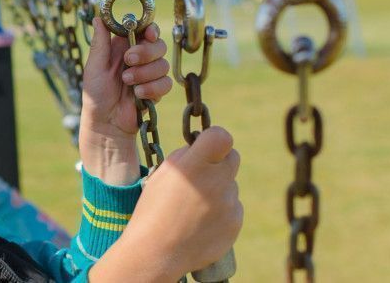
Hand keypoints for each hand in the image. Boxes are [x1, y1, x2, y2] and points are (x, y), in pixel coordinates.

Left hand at [78, 16, 169, 184]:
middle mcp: (139, 58)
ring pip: (164, 64)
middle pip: (158, 44)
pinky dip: (152, 88)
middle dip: (146, 52)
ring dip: (145, 73)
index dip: (150, 29)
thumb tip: (98, 16)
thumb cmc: (95, 95)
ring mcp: (149, 74)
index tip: (148, 34)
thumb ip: (100, 43)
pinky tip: (138, 94)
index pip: (144, 30)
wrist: (105, 123)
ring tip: (128, 83)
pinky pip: (166, 83)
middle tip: (128, 61)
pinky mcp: (157, 90)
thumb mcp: (94, 67)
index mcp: (124, 47)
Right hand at [122, 127, 242, 277]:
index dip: (215, 137)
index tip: (206, 146)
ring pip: (231, 185)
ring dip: (218, 190)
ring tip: (193, 209)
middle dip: (220, 162)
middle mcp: (216, 181)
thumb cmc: (153, 211)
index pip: (222, 136)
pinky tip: (201, 223)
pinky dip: (221, 212)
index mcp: (195, 165)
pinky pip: (233, 207)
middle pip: (233, 157)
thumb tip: (201, 148)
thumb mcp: (161, 175)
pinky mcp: (235, 222)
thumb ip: (185, 157)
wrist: (157, 253)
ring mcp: (229, 203)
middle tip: (202, 175)